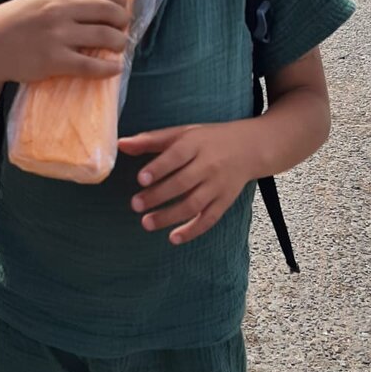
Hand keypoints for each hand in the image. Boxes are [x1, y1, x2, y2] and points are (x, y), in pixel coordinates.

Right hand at [0, 0, 128, 86]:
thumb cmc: (12, 22)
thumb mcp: (37, 0)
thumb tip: (93, 3)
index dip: (119, 0)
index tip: (122, 8)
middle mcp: (61, 10)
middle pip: (109, 11)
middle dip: (123, 21)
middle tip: (124, 29)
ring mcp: (58, 35)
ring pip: (105, 37)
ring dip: (120, 43)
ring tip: (120, 47)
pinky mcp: (55, 60)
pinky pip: (91, 65)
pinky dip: (108, 68)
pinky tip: (115, 69)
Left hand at [118, 123, 255, 245]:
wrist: (250, 147)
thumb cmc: (208, 139)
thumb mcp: (182, 133)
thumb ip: (151, 140)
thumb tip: (120, 144)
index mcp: (196, 144)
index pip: (176, 156)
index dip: (159, 168)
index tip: (141, 179)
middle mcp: (209, 165)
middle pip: (182, 183)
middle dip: (158, 196)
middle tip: (136, 205)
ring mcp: (218, 185)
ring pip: (194, 204)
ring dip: (169, 216)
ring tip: (146, 224)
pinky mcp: (225, 201)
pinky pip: (209, 218)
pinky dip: (192, 230)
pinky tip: (174, 238)